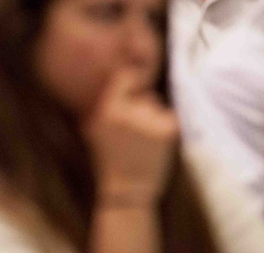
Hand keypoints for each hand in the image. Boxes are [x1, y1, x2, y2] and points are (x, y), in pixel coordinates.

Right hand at [85, 69, 178, 207]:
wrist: (127, 188)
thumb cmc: (108, 158)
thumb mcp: (93, 127)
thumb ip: (104, 102)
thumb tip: (117, 75)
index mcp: (108, 109)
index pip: (126, 77)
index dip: (133, 81)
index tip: (136, 90)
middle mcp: (127, 112)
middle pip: (144, 94)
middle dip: (143, 106)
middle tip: (137, 128)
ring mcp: (148, 121)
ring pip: (157, 106)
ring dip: (154, 117)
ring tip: (145, 139)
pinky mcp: (167, 132)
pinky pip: (170, 117)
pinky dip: (167, 127)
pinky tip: (157, 143)